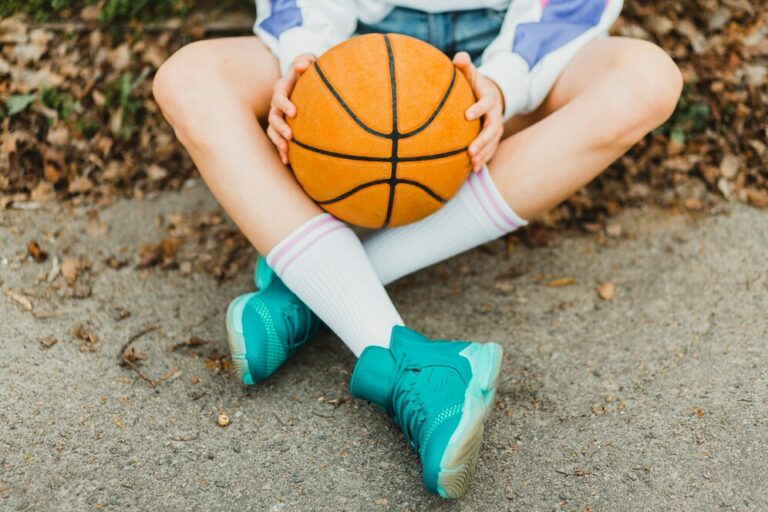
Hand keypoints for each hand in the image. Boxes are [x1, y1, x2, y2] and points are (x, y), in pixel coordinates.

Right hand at [267, 53, 315, 164]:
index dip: (285, 104)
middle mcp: (276, 103)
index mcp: (282, 87)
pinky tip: (287, 161)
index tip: (294, 113)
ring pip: (272, 129)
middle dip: (281, 126)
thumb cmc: (307, 71)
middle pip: (274, 115)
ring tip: (286, 149)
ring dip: (278, 140)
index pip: (280, 95)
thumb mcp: (308, 62)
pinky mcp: (279, 127)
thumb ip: (306, 60)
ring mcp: (276, 116)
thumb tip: (305, 63)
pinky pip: (276, 140)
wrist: (303, 82)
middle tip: (291, 135)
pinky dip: (281, 150)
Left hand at [453, 52, 504, 171]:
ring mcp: (497, 128)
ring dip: (483, 154)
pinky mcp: (494, 138)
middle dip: (482, 140)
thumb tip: (459, 57)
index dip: (478, 109)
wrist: (490, 95)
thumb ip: (464, 65)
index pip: (486, 103)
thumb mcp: (470, 73)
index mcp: (489, 98)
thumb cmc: (474, 84)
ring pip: (493, 143)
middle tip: (470, 150)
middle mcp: (496, 114)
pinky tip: (475, 170)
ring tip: (473, 164)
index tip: (466, 115)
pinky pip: (491, 150)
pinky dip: (484, 160)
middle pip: (492, 129)